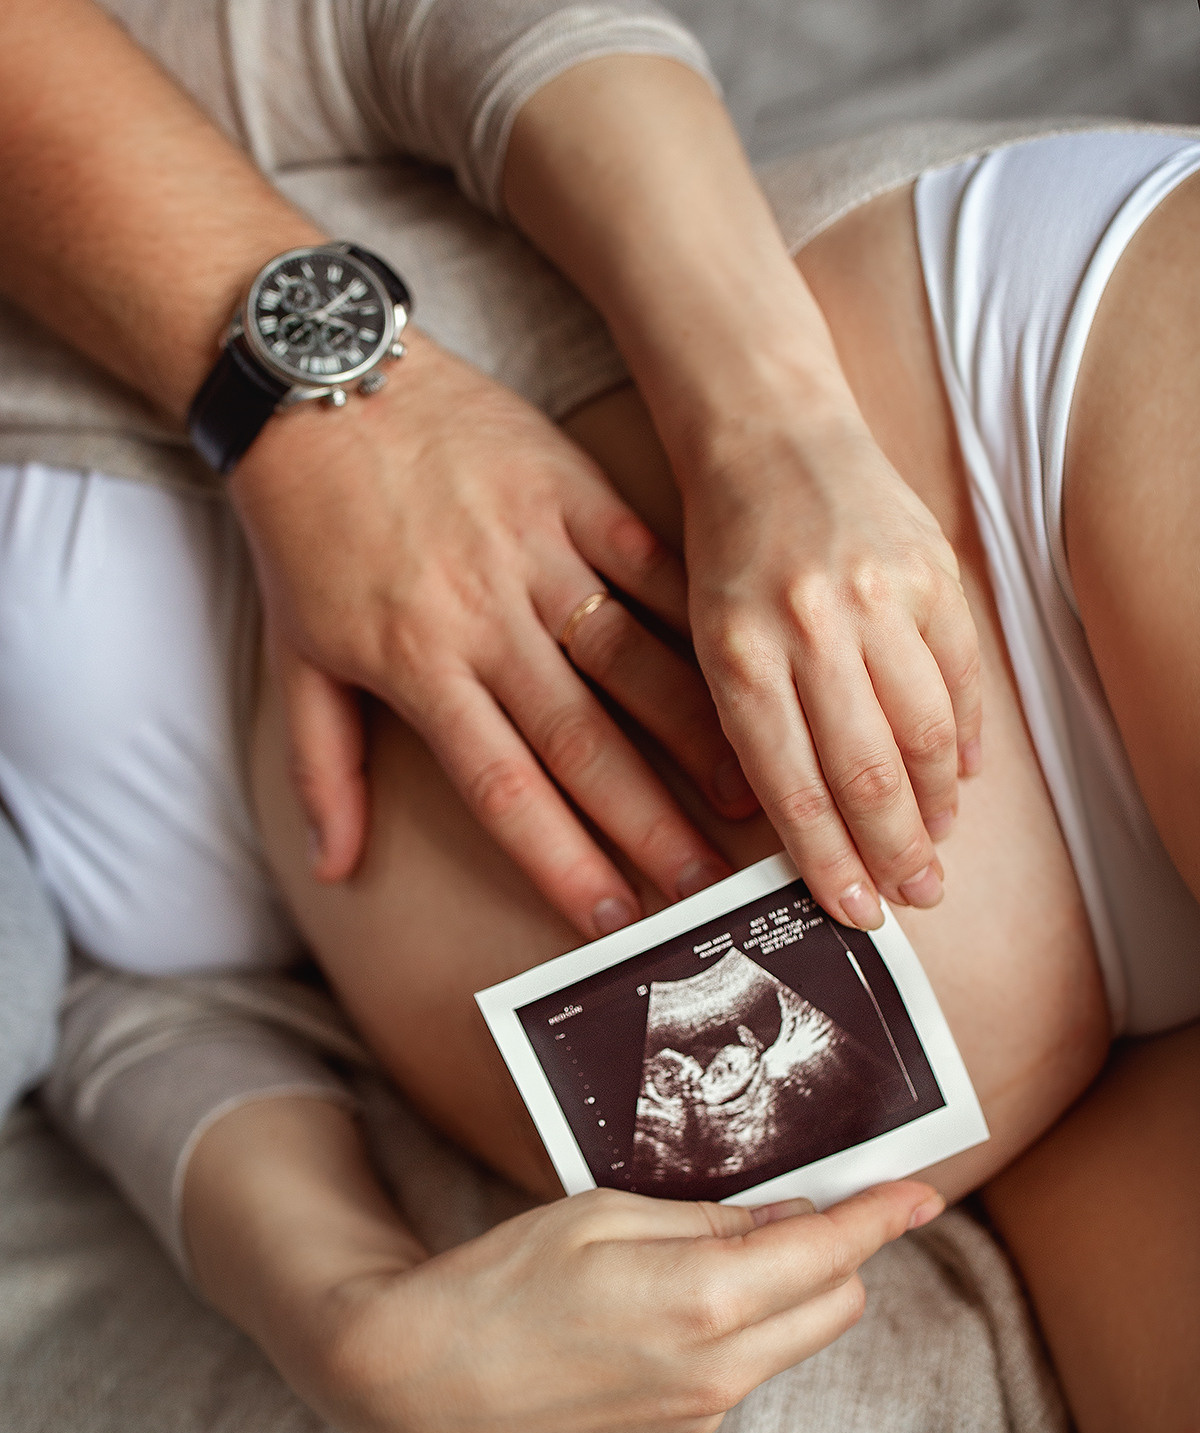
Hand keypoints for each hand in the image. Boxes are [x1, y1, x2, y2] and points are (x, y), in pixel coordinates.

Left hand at [229, 331, 754, 938]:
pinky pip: (649, 562)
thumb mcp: (295, 655)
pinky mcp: (571, 489)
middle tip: (706, 889)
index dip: (562, 859)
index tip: (610, 922)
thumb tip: (335, 869)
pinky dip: (698, 619)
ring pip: (633, 658)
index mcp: (419, 665)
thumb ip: (322, 768)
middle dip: (649, 823)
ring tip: (754, 796)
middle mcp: (485, 617)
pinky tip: (754, 667)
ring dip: (698, 734)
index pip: (504, 785)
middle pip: (582, 740)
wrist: (319, 380)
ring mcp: (537, 549)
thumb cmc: (306, 528)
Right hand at [300, 1178, 944, 1432]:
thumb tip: (785, 1219)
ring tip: (729, 1243)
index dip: (882, 1217)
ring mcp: (700, 1411)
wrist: (425, 1381)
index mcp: (702, 1298)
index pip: (829, 1253)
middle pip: (835, 1305)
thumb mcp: (604, 1213)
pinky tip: (682, 1295)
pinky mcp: (678, 1432)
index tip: (922, 1190)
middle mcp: (718, 1368)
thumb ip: (709, 1218)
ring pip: (794, 1340)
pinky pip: (746, 1368)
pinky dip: (746, 1325)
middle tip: (801, 1201)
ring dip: (793, 1289)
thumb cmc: (503, 1279)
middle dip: (838, 1251)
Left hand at [683, 403, 980, 929]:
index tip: (855, 911)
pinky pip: (961, 675)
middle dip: (896, 851)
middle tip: (915, 895)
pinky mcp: (931, 571)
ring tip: (938, 844)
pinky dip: (966, 735)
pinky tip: (962, 775)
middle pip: (869, 774)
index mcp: (738, 657)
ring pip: (925, 733)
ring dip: (938, 804)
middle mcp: (811, 629)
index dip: (831, 863)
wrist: (770, 435)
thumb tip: (808, 834)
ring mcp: (879, 597)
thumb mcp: (706, 644)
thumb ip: (751, 732)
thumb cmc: (729, 554)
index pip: (794, 790)